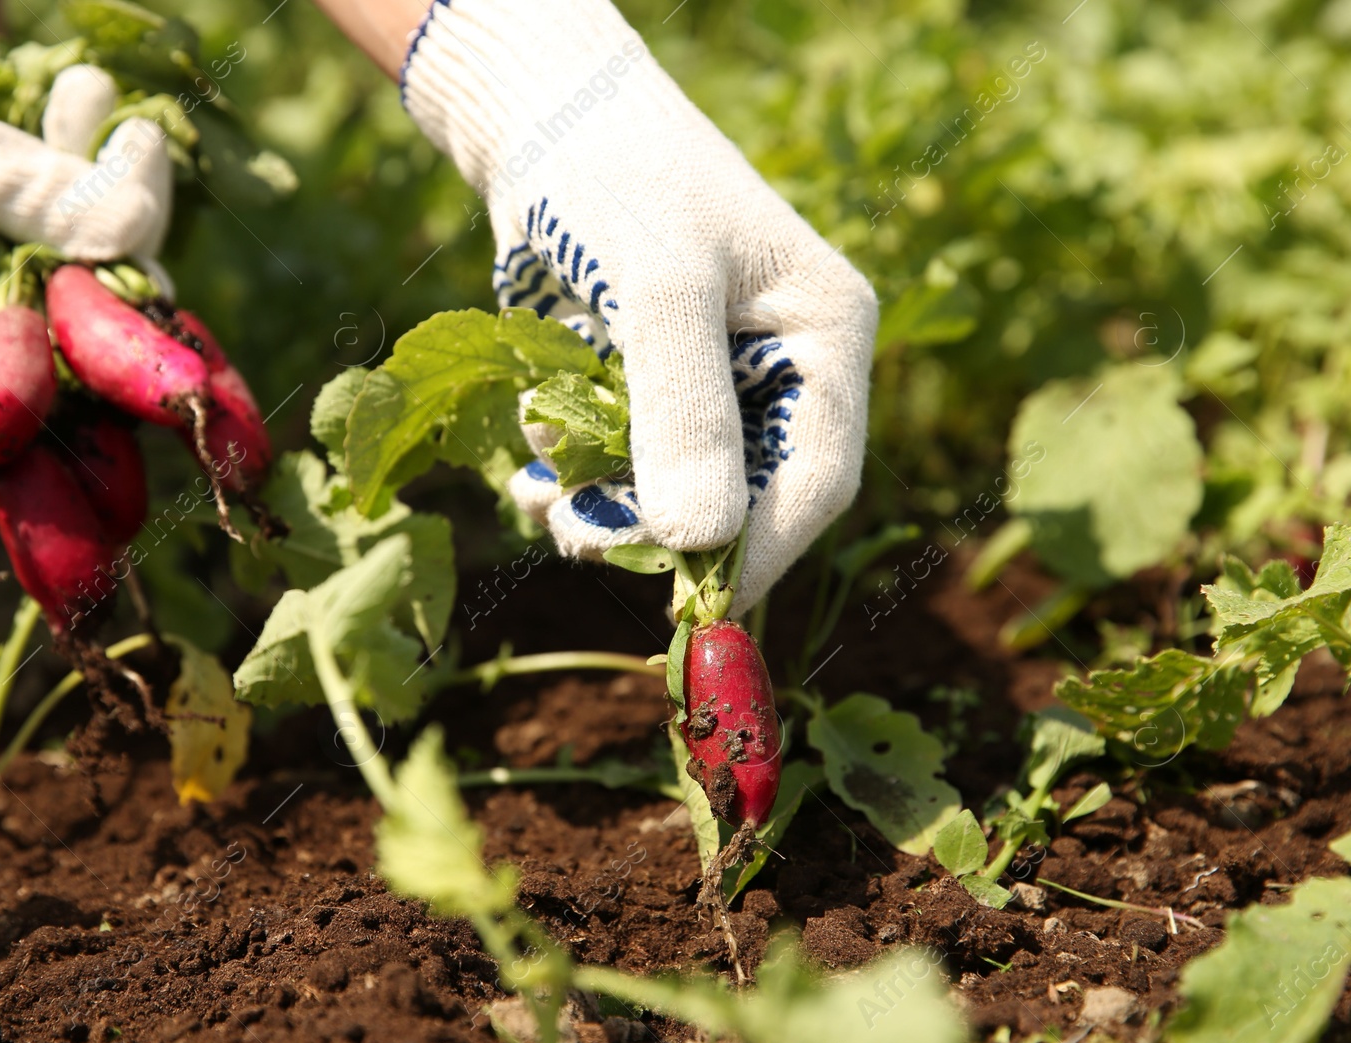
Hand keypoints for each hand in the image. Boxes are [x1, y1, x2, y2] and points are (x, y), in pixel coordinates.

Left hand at [401, 0, 876, 610]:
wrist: (538, 123)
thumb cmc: (620, 180)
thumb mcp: (660, 289)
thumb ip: (684, 411)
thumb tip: (705, 542)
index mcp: (823, 339)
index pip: (817, 478)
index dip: (762, 551)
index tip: (696, 608)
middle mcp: (776, 375)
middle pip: (742, 500)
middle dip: (662, 534)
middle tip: (580, 539)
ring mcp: (706, 389)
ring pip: (671, 498)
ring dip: (605, 513)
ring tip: (543, 500)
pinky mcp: (642, 395)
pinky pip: (618, 473)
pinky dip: (573, 483)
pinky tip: (531, 475)